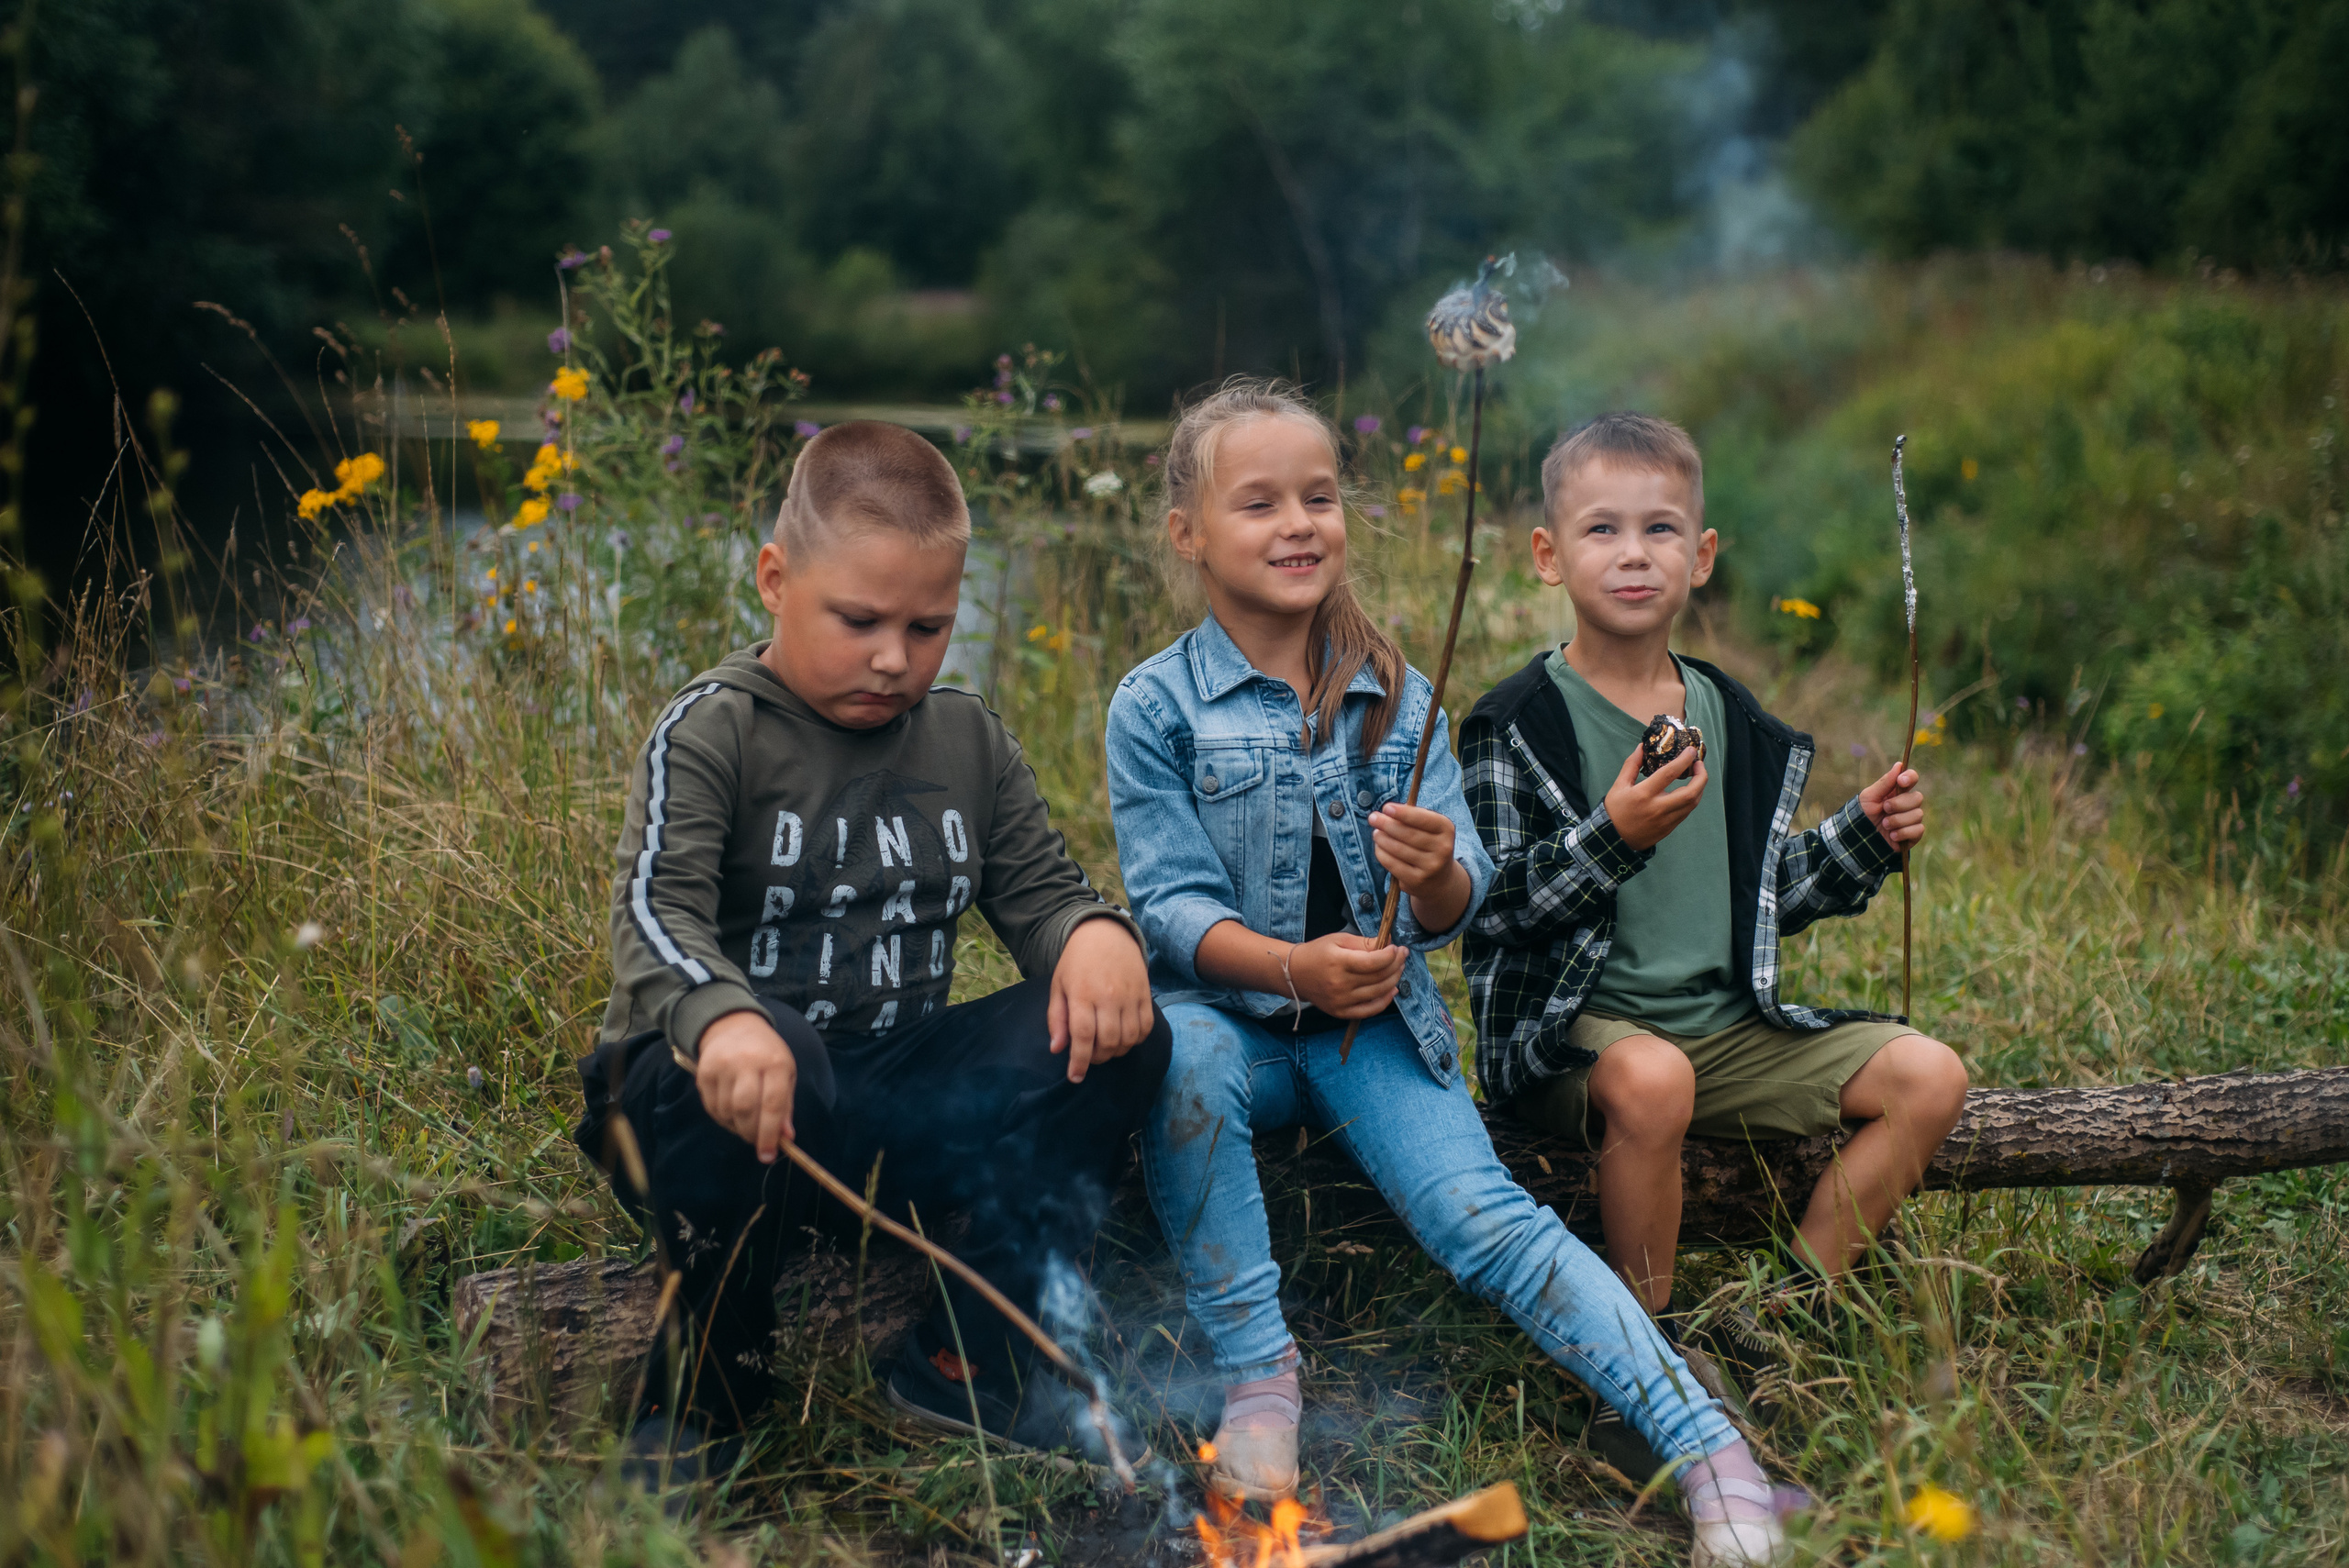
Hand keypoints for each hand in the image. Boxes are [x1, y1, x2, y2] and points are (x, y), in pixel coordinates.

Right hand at [695, 1010, 797, 1163]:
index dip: (770, 1134)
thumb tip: (786, 1138)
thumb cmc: (766, 1053)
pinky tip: (732, 1115)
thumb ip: (785, 1106)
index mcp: (775, 1062)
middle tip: (756, 1142)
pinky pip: (712, 1107)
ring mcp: (722, 1066)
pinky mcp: (703, 1072)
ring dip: (737, 1127)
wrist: (733, 1025)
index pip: (772, 1104)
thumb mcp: (785, 1073)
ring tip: (745, 1125)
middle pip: (745, 1109)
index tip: (768, 1155)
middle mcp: (747, 1062)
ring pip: (727, 1111)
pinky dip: (723, 1119)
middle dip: (751, 1133)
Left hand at [1050, 917, 1154, 1082]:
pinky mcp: (1145, 994)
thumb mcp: (1058, 986)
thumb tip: (1057, 1049)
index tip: (1075, 1077)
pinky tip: (1124, 1036)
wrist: (1106, 934)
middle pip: (1108, 1041)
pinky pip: (1145, 1027)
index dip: (1079, 1061)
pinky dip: (1136, 1040)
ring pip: (1128, 1038)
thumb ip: (1056, 1018)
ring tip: (1106, 1047)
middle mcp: (1108, 995)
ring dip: (1116, 1051)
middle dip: (1098, 1058)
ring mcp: (1130, 995)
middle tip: (1090, 1056)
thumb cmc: (1077, 962)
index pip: (1082, 1036)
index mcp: (1082, 993)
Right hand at [1289, 932, 1405, 1018]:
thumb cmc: (1318, 952)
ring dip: (1394, 980)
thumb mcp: (1339, 940)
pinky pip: (1369, 1010)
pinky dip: (1384, 1001)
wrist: (1295, 974)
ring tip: (1399, 969)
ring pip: (1378, 992)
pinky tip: (1392, 990)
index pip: (1373, 962)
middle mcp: (1340, 984)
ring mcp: (1341, 1001)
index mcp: (1338, 962)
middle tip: (1403, 955)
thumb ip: (1364, 943)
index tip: (1397, 948)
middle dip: (1396, 965)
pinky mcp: (1341, 1012)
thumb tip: (1389, 944)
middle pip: (1378, 977)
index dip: (1390, 955)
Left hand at [1367, 800, 1464, 899]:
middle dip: (1387, 824)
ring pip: (1398, 849)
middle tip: (1373, 818)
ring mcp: (1431, 866)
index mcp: (1446, 830)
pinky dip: (1382, 853)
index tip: (1386, 808)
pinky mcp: (1417, 880)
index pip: (1424, 819)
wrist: (1440, 879)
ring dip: (1382, 838)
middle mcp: (1443, 848)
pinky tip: (1379, 847)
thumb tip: (1385, 814)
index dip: (1404, 813)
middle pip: (1409, 834)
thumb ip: (1412, 819)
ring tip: (1376, 833)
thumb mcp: (1429, 829)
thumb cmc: (1429, 845)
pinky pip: (1393, 864)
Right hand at [1602, 739, 1707, 850]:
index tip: (1690, 751)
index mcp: (1644, 794)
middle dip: (1701, 777)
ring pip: (1692, 803)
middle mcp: (1658, 808)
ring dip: (1699, 788)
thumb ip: (1632, 765)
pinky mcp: (1669, 828)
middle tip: (1699, 764)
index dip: (1683, 760)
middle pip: (1690, 793)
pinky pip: (1686, 812)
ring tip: (1696, 776)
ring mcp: (1666, 820)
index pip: (1669, 773)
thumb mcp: (1619, 785)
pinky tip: (1688, 791)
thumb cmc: (1615, 810)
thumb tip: (1642, 747)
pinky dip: (1691, 799)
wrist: (1614, 840)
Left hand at [1860, 763, 1925, 849]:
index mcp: (1897, 791)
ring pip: (1917, 814)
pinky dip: (1903, 833)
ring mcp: (1912, 819)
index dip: (1910, 777)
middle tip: (1884, 809)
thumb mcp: (1869, 797)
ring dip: (1897, 820)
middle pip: (1917, 797)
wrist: (1859, 839)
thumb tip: (1899, 765)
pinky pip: (1918, 830)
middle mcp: (1907, 804)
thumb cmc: (1863, 815)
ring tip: (1884, 825)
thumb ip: (1884, 783)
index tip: (1901, 781)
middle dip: (1899, 804)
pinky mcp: (1914, 834)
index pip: (1912, 778)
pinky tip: (1892, 835)